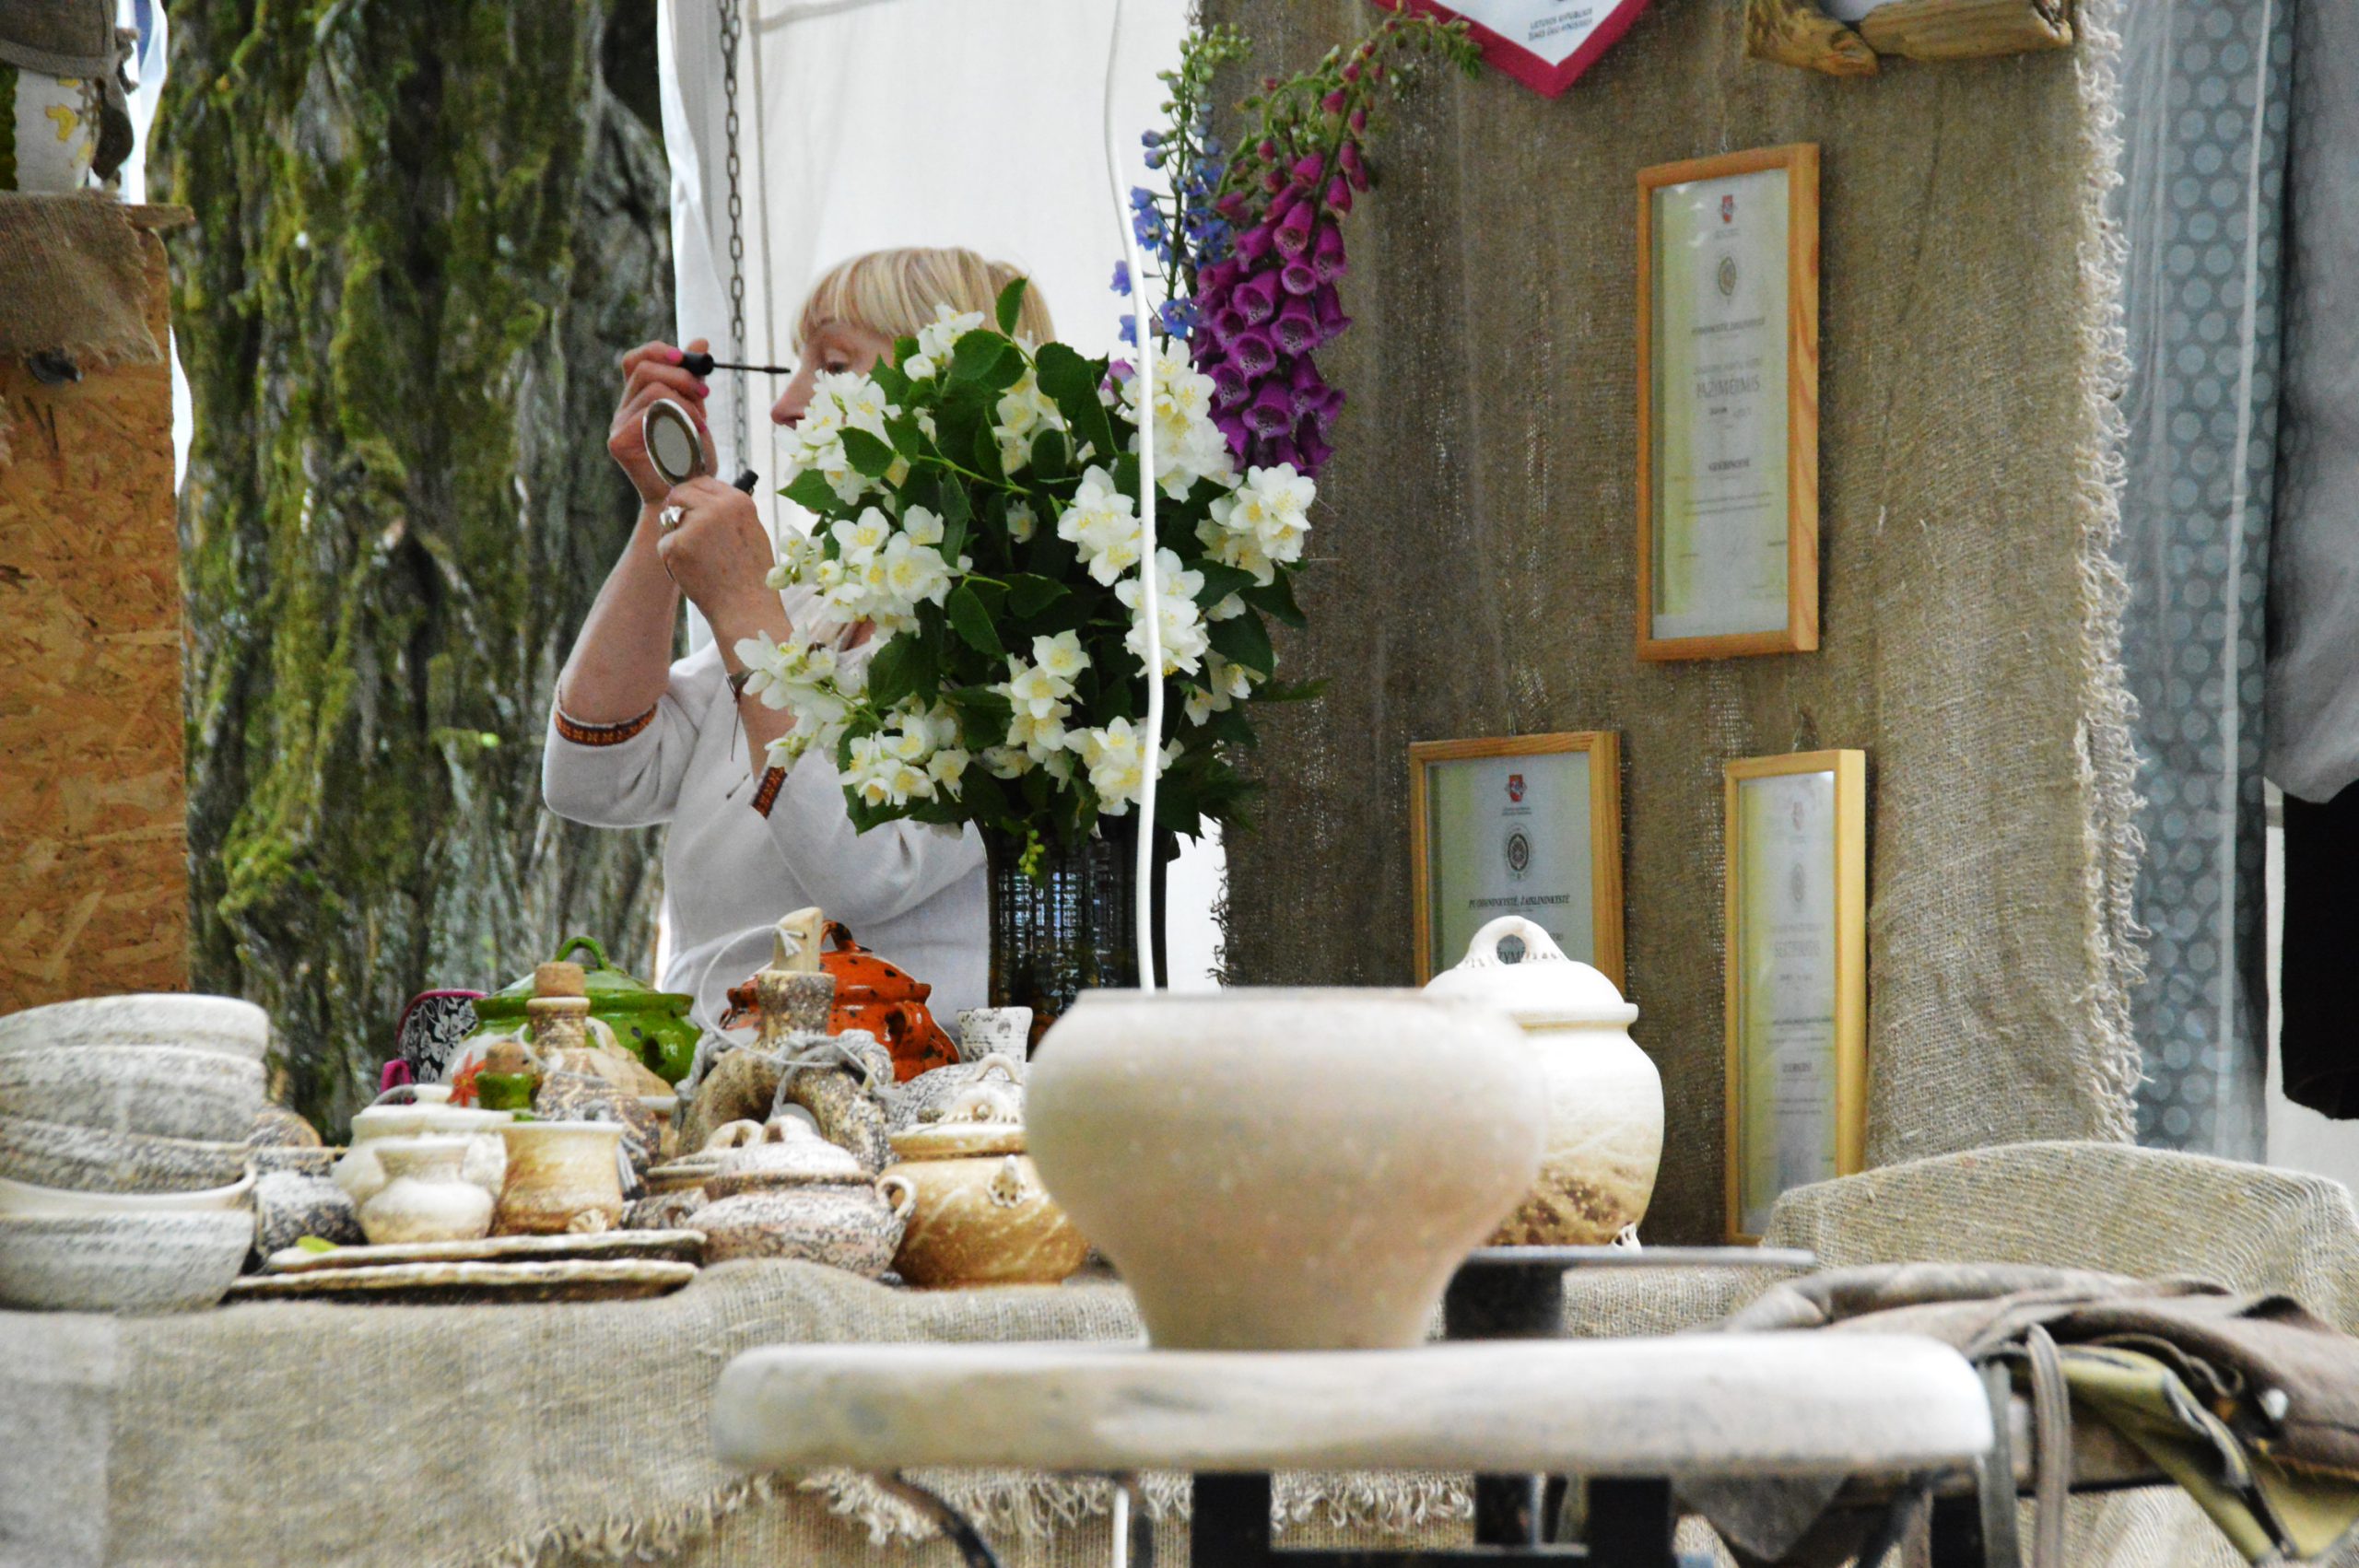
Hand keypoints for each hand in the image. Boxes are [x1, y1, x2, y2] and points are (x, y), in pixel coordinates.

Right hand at [610, 338, 717, 506]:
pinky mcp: (618, 443)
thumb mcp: (697, 410)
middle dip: (681, 375)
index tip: (687, 357)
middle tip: (706, 393)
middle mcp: (623, 410)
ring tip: (702, 423)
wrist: (690, 496)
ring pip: (652, 389)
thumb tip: (699, 341)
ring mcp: (617, 426)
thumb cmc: (692, 458)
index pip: (635, 359)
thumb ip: (693, 380)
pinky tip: (694, 435)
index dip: (658, 350)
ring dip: (686, 402)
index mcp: (637, 399)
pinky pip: (648, 414)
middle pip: (643, 368)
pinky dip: (678, 419)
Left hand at [653, 477, 778, 632]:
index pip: (703, 482)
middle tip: (684, 534)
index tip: (693, 511)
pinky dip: (672, 559)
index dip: (694, 496)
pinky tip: (692, 573)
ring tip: (697, 560)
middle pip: (680, 493)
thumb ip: (729, 511)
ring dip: (675, 535)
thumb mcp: (751, 532)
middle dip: (677, 510)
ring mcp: (695, 525)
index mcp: (739, 501)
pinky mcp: (676, 545)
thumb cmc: (751, 577)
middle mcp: (717, 507)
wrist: (746, 609)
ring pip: (669, 518)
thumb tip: (702, 498)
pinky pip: (664, 543)